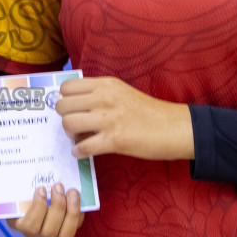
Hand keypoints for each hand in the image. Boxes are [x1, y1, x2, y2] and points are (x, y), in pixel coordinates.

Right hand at [7, 183, 83, 236]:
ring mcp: (50, 235)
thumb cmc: (21, 189)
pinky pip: (75, 227)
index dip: (38, 208)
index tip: (41, 189)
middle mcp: (34, 234)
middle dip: (57, 206)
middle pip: (48, 231)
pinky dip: (79, 213)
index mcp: (18, 223)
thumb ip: (19, 184)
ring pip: (64, 236)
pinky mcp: (65, 231)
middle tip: (58, 186)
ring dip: (71, 211)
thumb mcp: (17, 186)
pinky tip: (76, 198)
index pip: (29, 226)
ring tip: (71, 192)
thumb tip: (18, 169)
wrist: (33, 193)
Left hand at [55, 76, 193, 160]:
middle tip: (74, 125)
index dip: (64, 98)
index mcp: (105, 84)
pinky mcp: (114, 140)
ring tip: (78, 138)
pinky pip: (83, 147)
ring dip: (69, 134)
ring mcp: (108, 119)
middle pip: (63, 105)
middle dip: (64, 117)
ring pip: (69, 124)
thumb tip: (73, 106)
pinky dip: (78, 152)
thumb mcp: (122, 92)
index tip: (71, 108)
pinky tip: (82, 152)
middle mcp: (104, 98)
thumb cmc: (148, 111)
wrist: (173, 127)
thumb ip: (99, 94)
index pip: (68, 86)